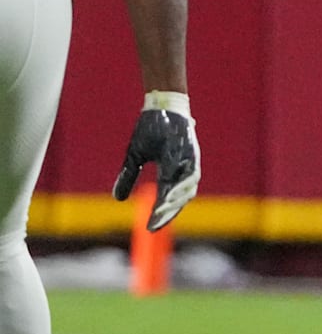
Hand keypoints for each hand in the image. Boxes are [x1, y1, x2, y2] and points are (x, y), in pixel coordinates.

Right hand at [113, 91, 200, 231]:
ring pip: (187, 189)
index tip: (149, 228)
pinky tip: (171, 194)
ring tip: (161, 214)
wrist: (161, 105)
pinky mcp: (192, 152)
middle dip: (167, 214)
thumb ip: (128, 177)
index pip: (166, 199)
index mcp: (170, 172)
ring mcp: (189, 162)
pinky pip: (192, 173)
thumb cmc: (151, 130)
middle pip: (179, 199)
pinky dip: (183, 185)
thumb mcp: (134, 156)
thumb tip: (118, 199)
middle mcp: (183, 170)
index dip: (160, 214)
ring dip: (175, 202)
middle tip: (154, 227)